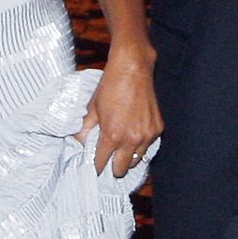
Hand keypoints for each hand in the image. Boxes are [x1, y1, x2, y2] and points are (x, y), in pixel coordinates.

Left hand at [75, 45, 162, 176]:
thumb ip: (84, 129)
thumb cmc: (110, 87)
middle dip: (114, 168)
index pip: (101, 163)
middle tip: (110, 162)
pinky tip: (134, 136)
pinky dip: (141, 145)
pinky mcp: (158, 128)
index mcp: (112, 136)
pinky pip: (149, 146)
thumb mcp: (92, 108)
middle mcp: (131, 139)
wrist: (132, 69)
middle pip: (122, 169)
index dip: (96, 167)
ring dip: (129, 157)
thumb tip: (80, 143)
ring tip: (123, 150)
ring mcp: (147, 135)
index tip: (95, 167)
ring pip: (137, 160)